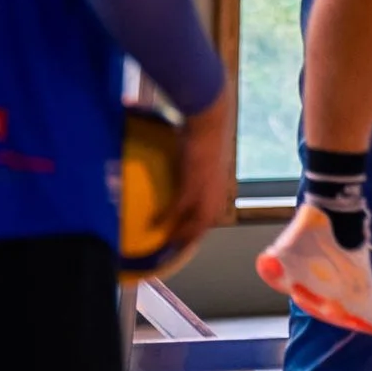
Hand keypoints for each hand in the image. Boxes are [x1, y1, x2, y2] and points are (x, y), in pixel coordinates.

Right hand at [167, 90, 238, 261]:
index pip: (209, 218)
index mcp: (219, 189)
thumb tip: (185, 167)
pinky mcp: (191, 188)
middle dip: (187, 241)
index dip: (197, 230)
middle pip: (202, 229)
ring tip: (161, 244)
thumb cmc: (206, 132)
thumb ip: (195, 167)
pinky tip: (152, 225)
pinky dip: (163, 221)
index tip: (185, 238)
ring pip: (191, 227)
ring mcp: (204, 194)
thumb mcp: (203, 156)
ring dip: (176, 237)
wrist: (210, 120)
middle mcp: (215, 196)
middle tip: (170, 250)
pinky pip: (176, 212)